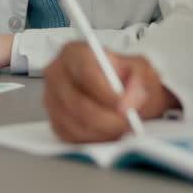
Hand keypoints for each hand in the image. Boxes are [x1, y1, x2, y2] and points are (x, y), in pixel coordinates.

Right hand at [43, 43, 178, 142]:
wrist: (122, 92)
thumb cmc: (126, 77)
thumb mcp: (140, 70)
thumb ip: (138, 82)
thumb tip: (130, 100)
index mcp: (74, 53)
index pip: (87, 74)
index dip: (107, 94)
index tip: (126, 108)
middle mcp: (57, 74)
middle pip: (79, 104)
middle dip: (109, 119)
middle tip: (129, 123)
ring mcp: (52, 100)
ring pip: (77, 125)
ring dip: (105, 132)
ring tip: (122, 127)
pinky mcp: (55, 122)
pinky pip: (74, 138)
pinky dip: (95, 140)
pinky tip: (108, 132)